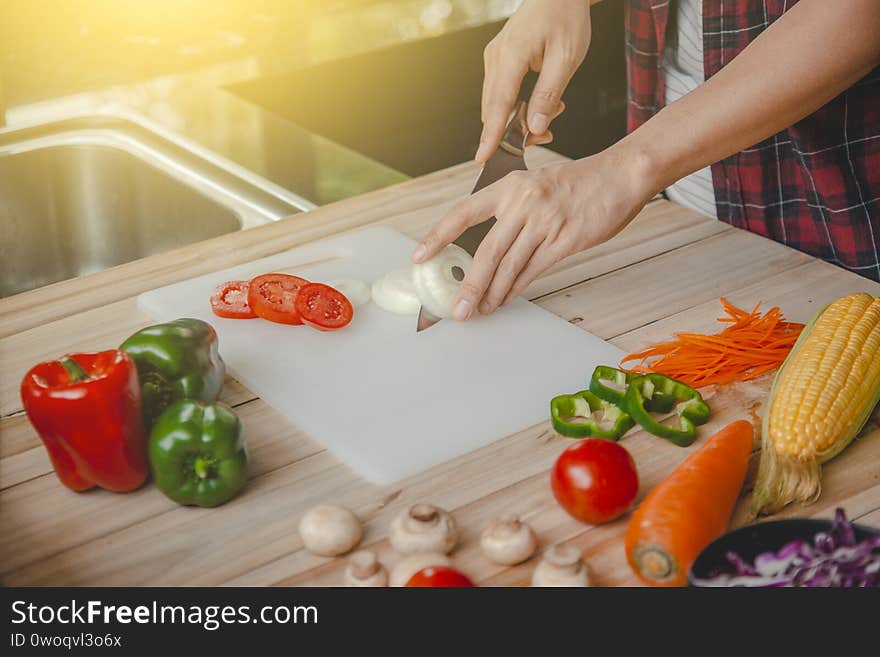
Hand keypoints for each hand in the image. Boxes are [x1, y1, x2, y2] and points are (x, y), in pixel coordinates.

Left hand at [411, 146, 653, 319]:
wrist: (619, 176)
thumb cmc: (577, 184)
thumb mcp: (535, 186)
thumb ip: (510, 211)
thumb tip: (486, 248)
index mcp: (508, 186)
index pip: (463, 213)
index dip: (437, 236)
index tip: (419, 257)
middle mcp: (523, 202)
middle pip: (486, 251)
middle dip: (468, 284)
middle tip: (457, 308)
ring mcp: (545, 221)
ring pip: (509, 266)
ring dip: (492, 293)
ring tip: (480, 309)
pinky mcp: (565, 240)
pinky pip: (533, 270)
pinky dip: (516, 288)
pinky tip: (505, 299)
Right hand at [477, 0, 591, 161]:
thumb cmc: (566, 19)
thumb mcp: (567, 58)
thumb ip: (549, 95)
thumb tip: (534, 127)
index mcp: (511, 56)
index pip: (499, 105)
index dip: (492, 135)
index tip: (483, 157)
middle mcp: (495, 58)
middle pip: (495, 109)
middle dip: (516, 131)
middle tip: (548, 134)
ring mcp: (494, 59)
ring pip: (497, 104)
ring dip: (519, 118)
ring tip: (552, 112)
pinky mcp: (497, 61)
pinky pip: (501, 93)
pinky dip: (517, 106)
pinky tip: (540, 102)